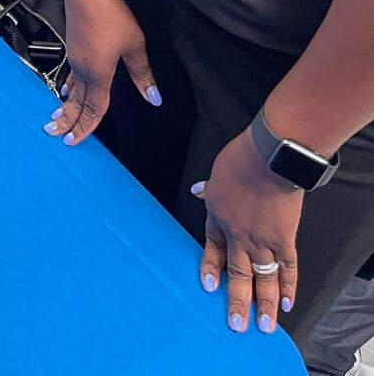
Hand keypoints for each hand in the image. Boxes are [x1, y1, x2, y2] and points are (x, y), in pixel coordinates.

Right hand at [45, 0, 159, 144]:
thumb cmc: (110, 13)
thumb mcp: (134, 44)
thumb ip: (142, 73)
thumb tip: (153, 98)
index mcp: (98, 73)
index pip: (94, 108)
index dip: (86, 127)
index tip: (75, 142)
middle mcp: (82, 68)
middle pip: (76, 102)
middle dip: (68, 121)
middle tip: (57, 136)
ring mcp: (75, 56)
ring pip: (71, 89)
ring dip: (65, 106)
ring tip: (55, 118)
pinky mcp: (73, 44)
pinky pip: (69, 72)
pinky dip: (67, 85)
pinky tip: (66, 87)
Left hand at [193, 130, 301, 334]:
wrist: (267, 159)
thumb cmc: (241, 159)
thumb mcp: (218, 173)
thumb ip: (211, 188)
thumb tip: (198, 190)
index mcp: (219, 216)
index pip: (212, 247)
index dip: (210, 267)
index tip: (208, 286)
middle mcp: (238, 234)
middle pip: (237, 273)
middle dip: (237, 301)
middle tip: (236, 324)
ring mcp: (261, 240)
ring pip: (262, 279)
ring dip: (263, 304)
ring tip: (263, 326)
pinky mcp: (284, 240)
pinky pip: (287, 269)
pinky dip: (288, 287)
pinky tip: (286, 303)